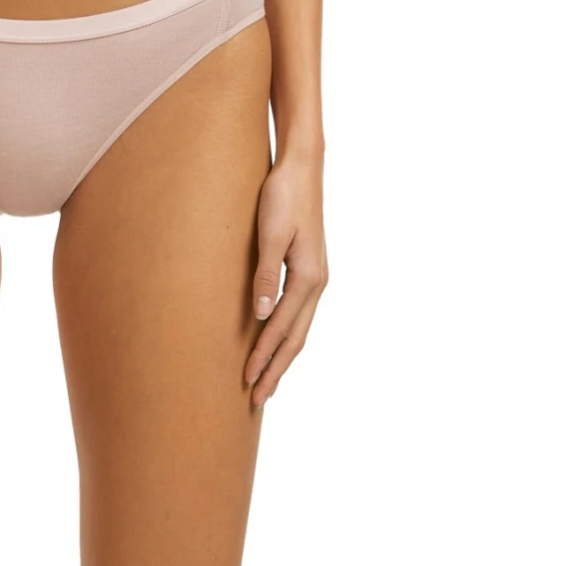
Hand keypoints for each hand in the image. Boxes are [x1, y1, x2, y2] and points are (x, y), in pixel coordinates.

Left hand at [245, 147, 327, 407]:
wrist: (302, 166)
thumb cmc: (282, 195)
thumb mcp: (270, 234)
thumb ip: (265, 275)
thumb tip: (261, 315)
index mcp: (309, 277)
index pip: (282, 329)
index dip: (264, 357)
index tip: (247, 381)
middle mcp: (317, 282)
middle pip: (296, 338)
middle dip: (276, 370)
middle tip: (257, 400)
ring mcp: (315, 277)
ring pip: (299, 329)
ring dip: (282, 358)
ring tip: (266, 382)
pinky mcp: (309, 270)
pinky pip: (298, 314)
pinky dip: (286, 336)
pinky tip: (274, 345)